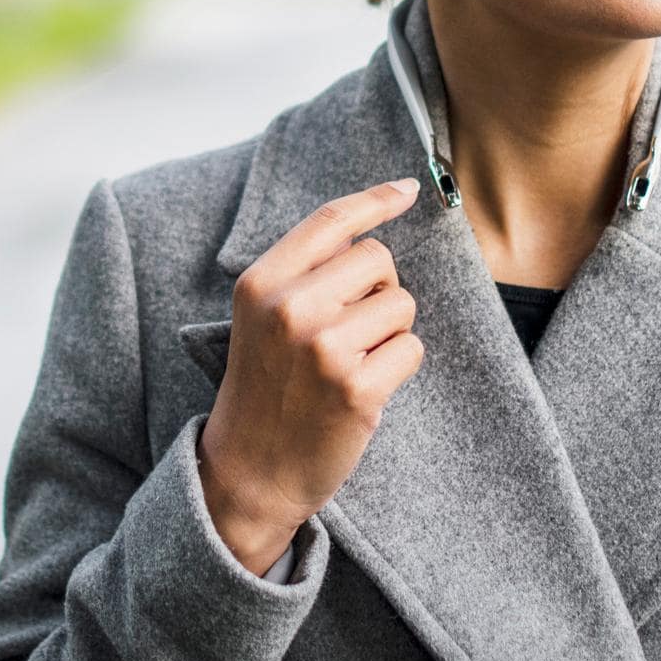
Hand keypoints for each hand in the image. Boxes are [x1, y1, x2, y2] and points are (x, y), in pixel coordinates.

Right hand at [196, 177, 426, 574]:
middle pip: (377, 259)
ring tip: (350, 364)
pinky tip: (363, 390)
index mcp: (260, 283)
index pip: (330, 220)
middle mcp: (288, 308)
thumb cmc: (265, 389)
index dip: (375, 199)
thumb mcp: (261, 318)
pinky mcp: (356, 389)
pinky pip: (411, 348)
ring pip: (400, 304)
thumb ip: (304, 272)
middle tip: (348, 331)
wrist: (250, 471)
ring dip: (389, 332)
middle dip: (377, 289)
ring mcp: (323, 349)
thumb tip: (373, 226)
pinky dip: (398, 368)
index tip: (408, 188)